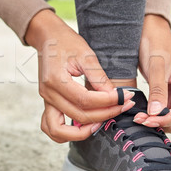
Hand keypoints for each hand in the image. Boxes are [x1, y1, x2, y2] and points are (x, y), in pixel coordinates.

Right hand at [25, 10, 134, 142]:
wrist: (48, 37)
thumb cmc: (66, 42)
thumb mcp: (86, 54)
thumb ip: (99, 78)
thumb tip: (114, 96)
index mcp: (56, 80)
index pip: (85, 100)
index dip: (107, 102)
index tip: (124, 97)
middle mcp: (48, 94)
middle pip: (78, 116)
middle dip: (104, 114)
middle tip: (122, 105)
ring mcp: (46, 100)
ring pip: (59, 130)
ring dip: (82, 132)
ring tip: (102, 122)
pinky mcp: (48, 103)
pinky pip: (51, 127)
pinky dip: (67, 133)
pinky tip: (86, 125)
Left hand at [133, 14, 170, 135]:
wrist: (150, 33)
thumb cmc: (156, 44)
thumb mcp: (157, 67)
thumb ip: (158, 90)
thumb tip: (156, 113)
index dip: (166, 118)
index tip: (147, 120)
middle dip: (163, 121)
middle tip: (141, 119)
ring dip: (159, 120)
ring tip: (140, 117)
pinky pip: (166, 111)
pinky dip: (155, 115)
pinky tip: (142, 112)